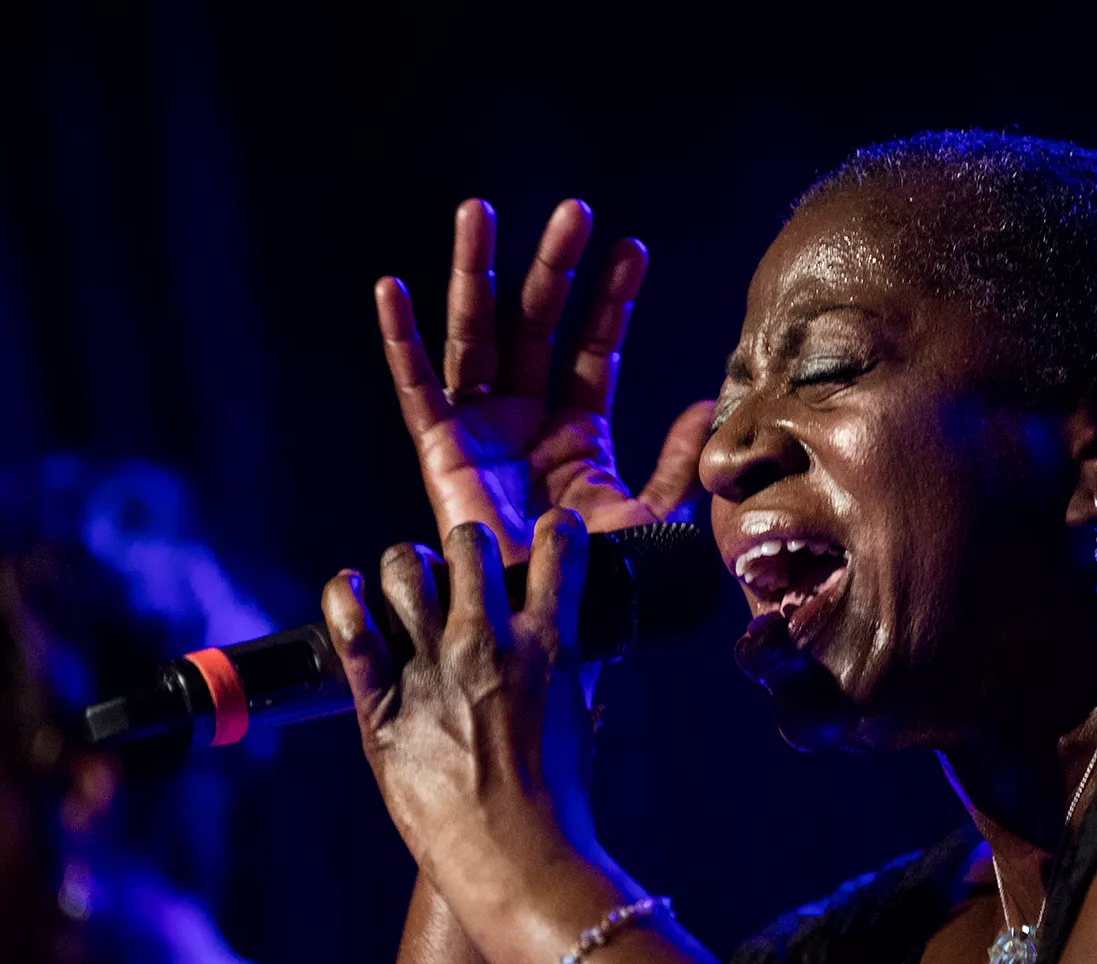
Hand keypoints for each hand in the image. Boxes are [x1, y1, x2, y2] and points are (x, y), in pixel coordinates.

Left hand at [321, 509, 596, 874]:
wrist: (517, 859)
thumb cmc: (557, 804)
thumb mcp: (580, 722)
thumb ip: (576, 676)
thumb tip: (580, 651)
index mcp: (548, 646)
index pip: (557, 552)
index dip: (557, 532)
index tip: (552, 533)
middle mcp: (487, 643)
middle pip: (468, 543)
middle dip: (465, 548)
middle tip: (462, 571)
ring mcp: (431, 669)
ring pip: (404, 568)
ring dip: (407, 568)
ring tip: (407, 585)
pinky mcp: (381, 705)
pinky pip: (350, 630)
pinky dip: (343, 597)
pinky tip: (347, 590)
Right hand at [377, 199, 713, 561]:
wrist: (543, 620)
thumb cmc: (594, 578)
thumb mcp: (648, 517)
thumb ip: (674, 464)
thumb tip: (703, 405)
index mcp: (576, 429)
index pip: (593, 348)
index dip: (611, 300)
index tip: (632, 249)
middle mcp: (525, 417)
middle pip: (534, 325)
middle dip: (551, 268)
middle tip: (572, 211)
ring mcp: (480, 429)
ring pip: (475, 336)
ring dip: (475, 275)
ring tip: (478, 214)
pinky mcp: (438, 452)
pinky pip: (415, 389)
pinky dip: (400, 341)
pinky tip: (393, 290)